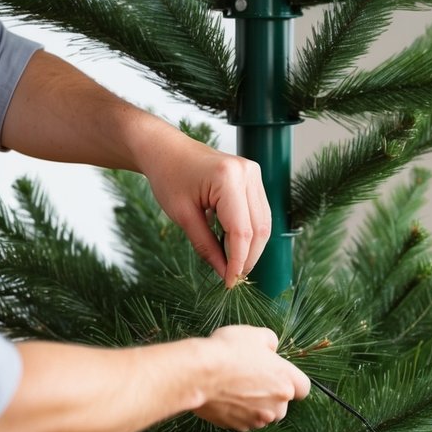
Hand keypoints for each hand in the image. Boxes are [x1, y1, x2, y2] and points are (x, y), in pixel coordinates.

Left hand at [142, 135, 270, 287]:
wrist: (166, 149)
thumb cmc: (169, 176)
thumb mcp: (182, 216)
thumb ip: (206, 246)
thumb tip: (225, 273)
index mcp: (228, 179)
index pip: (242, 231)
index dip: (238, 261)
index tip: (230, 282)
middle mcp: (248, 173)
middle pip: (259, 228)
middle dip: (248, 257)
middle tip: (232, 277)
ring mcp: (254, 173)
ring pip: (264, 223)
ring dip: (252, 248)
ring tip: (233, 265)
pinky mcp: (254, 177)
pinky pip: (260, 213)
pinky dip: (251, 233)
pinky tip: (235, 246)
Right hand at [193, 326, 310, 430]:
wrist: (198, 374)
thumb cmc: (228, 352)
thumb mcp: (255, 334)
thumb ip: (270, 342)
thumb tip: (271, 348)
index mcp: (286, 381)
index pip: (304, 388)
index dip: (293, 381)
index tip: (279, 375)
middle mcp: (276, 406)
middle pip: (282, 404)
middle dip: (271, 394)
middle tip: (252, 378)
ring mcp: (257, 419)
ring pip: (263, 415)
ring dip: (255, 405)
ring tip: (236, 387)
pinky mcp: (238, 427)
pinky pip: (244, 421)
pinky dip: (238, 412)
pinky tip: (226, 397)